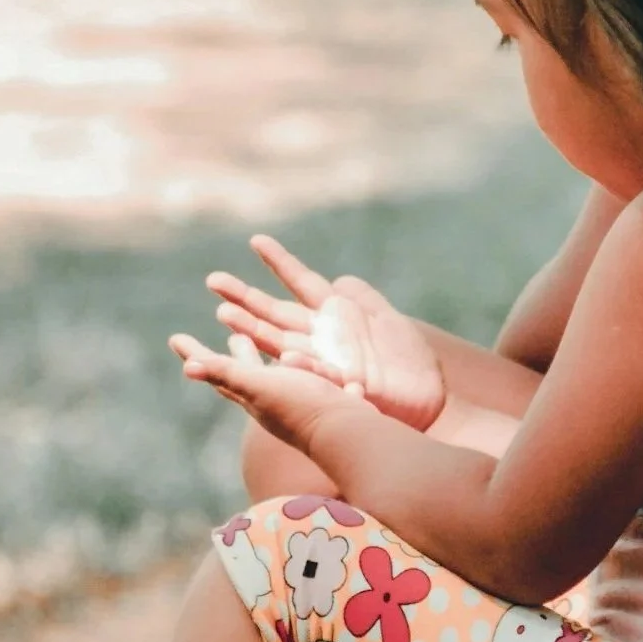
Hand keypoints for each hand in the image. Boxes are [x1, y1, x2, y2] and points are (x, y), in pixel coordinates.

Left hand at [169, 329, 368, 457]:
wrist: (348, 434)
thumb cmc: (302, 408)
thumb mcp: (260, 386)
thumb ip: (228, 373)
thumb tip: (188, 367)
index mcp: (251, 394)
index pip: (216, 372)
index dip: (195, 355)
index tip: (174, 338)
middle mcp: (269, 400)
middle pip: (243, 373)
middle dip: (232, 354)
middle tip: (226, 334)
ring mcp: (295, 402)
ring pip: (272, 374)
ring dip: (262, 356)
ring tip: (257, 340)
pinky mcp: (320, 401)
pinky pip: (302, 379)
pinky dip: (297, 365)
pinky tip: (304, 361)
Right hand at [207, 235, 448, 432]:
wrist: (429, 401)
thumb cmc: (410, 364)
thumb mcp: (389, 321)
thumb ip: (363, 300)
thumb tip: (340, 281)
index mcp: (336, 317)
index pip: (302, 282)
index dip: (280, 262)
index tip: (256, 240)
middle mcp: (321, 339)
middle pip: (275, 313)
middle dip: (245, 298)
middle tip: (213, 281)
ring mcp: (323, 361)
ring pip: (279, 342)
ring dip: (252, 329)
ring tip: (224, 315)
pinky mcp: (335, 384)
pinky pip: (313, 373)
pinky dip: (297, 366)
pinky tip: (278, 356)